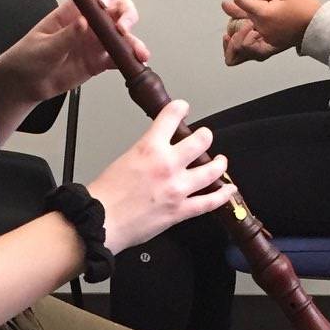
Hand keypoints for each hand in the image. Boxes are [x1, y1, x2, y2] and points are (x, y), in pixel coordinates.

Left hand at [15, 0, 146, 100]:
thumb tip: (83, 23)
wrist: (25, 85)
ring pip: (122, 35)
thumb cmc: (28, 58)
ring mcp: (94, 42)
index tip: (104, 3)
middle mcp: (88, 23)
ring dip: (133, 41)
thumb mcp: (43, 46)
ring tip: (138, 52)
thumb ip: (65, 36)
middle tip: (122, 28)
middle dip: (125, 15)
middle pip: (116, 9)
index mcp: (72, 11)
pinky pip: (118, 58)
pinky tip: (136, 64)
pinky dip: (129, 61)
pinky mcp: (98, 62)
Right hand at [85, 101, 232, 250]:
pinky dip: (222, 196)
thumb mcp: (124, 160)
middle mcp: (167, 165)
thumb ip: (145, 154)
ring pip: (212, 170)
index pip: (171, 116)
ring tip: (221, 161)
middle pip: (200, 141)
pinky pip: (210, 202)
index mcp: (149, 148)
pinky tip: (228, 190)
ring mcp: (177, 188)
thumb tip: (155, 155)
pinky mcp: (180, 210)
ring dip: (219, 163)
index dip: (180, 108)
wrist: (101, 221)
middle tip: (204, 138)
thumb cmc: (105, 195)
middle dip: (205, 136)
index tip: (183, 108)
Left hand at [220, 0, 320, 64]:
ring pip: (239, 39)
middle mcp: (259, 28)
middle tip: (225, 5)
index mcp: (262, 13)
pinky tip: (238, 39)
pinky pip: (249, 50)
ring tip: (228, 24)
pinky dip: (242, 44)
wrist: (318, 26)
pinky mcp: (269, 46)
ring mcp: (263, 39)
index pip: (240, 1)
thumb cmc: (303, 5)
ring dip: (232, 30)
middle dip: (231, 10)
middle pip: (237, 20)